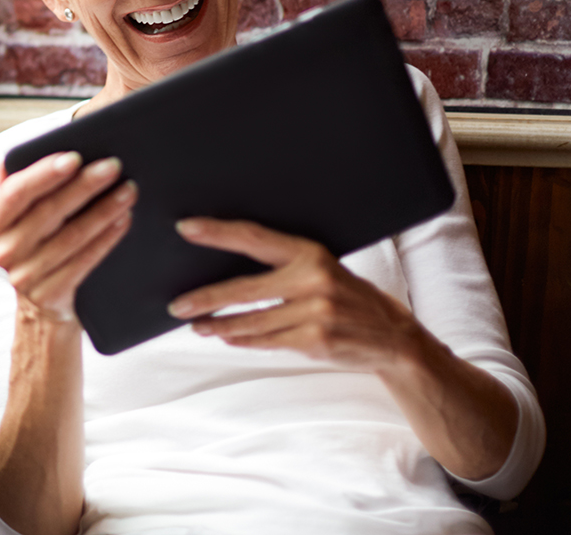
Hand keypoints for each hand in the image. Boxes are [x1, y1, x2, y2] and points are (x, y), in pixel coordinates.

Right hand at [0, 152, 136, 321]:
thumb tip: (29, 147)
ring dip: (104, 210)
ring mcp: (24, 277)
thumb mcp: (21, 221)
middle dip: (84, 185)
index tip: (75, 156)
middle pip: (48, 212)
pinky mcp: (50, 295)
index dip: (44, 173)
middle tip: (113, 165)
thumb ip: (21, 188)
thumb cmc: (37, 248)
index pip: (15, 192)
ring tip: (129, 190)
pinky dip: (107, 238)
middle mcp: (3, 251)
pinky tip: (124, 220)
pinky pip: (85, 261)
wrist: (42, 308)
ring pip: (71, 236)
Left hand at [168, 218, 422, 372]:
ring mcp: (315, 312)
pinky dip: (243, 341)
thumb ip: (282, 267)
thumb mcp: (323, 269)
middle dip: (206, 299)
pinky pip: (267, 342)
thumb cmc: (348, 297)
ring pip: (252, 321)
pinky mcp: (315, 340)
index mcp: (311, 253)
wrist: (393, 337)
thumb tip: (227, 268)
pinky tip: (226, 338)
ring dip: (219, 326)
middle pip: (244, 289)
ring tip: (196, 325)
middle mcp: (313, 279)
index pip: (254, 238)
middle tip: (177, 306)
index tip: (186, 228)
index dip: (218, 232)